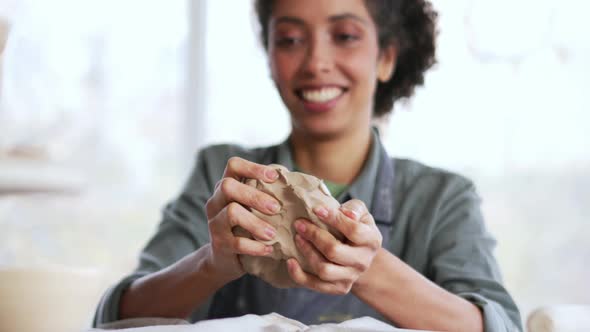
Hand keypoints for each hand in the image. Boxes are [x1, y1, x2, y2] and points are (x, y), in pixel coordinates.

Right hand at [204, 157, 281, 281]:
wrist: (224, 259)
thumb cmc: (248, 226)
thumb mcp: (253, 207)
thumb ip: (268, 193)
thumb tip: (301, 182)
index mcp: (227, 186)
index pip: (233, 165)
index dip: (253, 167)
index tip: (274, 177)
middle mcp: (216, 200)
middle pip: (228, 186)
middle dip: (255, 196)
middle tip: (276, 208)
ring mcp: (214, 222)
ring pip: (231, 213)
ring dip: (256, 223)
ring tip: (272, 233)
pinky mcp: (219, 243)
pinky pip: (236, 242)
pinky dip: (255, 246)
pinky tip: (268, 249)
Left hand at [286, 199, 381, 294]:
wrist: (360, 254)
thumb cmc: (356, 227)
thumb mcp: (360, 213)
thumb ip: (355, 208)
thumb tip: (345, 212)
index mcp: (372, 241)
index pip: (354, 231)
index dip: (334, 219)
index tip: (316, 209)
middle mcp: (363, 262)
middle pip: (335, 251)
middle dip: (314, 236)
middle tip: (299, 224)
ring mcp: (351, 277)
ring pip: (324, 270)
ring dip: (307, 252)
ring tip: (297, 238)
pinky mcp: (338, 288)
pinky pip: (316, 285)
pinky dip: (300, 275)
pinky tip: (290, 261)